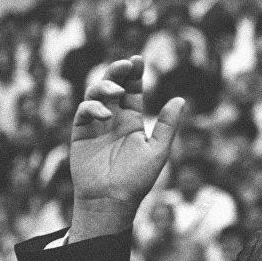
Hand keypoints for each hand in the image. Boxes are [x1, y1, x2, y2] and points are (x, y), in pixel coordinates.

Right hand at [68, 56, 185, 241]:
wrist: (111, 200)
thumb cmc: (136, 180)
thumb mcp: (158, 151)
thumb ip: (167, 125)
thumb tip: (180, 99)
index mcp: (132, 122)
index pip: (133, 92)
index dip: (135, 75)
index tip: (138, 60)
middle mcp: (114, 120)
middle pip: (113, 87)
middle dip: (118, 72)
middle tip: (126, 64)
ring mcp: (96, 125)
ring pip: (96, 94)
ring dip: (105, 85)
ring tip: (116, 88)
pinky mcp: (81, 133)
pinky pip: (84, 111)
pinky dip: (92, 106)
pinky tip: (105, 113)